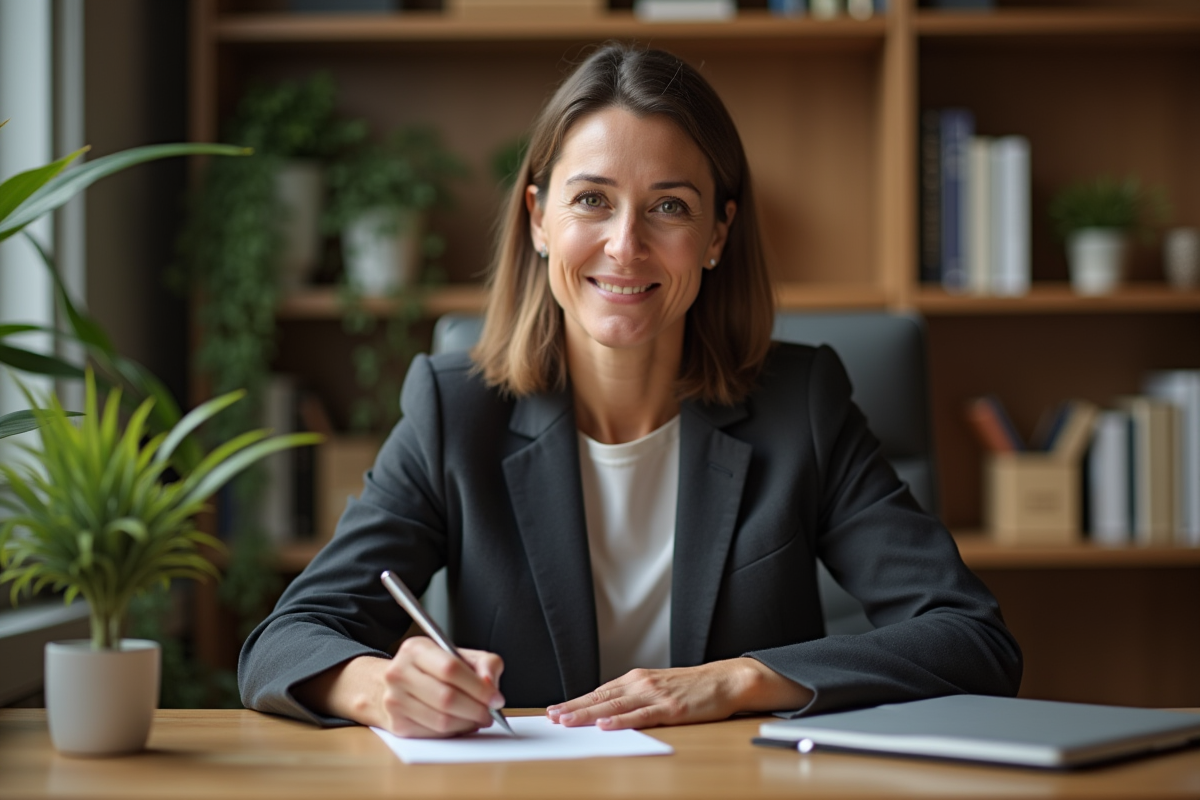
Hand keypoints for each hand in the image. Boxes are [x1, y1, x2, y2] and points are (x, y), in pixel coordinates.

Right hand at [376, 637, 505, 737]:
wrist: (396, 684)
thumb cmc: (433, 669)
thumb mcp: (460, 655)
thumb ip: (485, 663)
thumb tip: (490, 685)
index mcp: (416, 649)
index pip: (450, 669)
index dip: (478, 687)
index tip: (496, 698)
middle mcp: (399, 673)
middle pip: (446, 698)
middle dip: (476, 709)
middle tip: (489, 714)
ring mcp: (395, 701)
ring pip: (441, 721)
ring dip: (467, 724)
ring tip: (477, 719)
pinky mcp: (397, 725)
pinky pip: (434, 734)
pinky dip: (454, 732)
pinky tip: (460, 724)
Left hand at [546, 657, 812, 730]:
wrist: (725, 680)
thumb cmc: (693, 687)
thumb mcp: (658, 687)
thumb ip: (635, 697)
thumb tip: (608, 711)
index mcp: (636, 679)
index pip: (599, 692)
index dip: (576, 701)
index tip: (555, 710)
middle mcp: (641, 684)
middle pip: (601, 699)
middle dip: (574, 708)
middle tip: (552, 717)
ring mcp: (654, 696)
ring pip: (614, 707)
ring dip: (588, 715)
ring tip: (567, 721)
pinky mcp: (669, 709)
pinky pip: (640, 717)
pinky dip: (620, 722)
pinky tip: (605, 727)